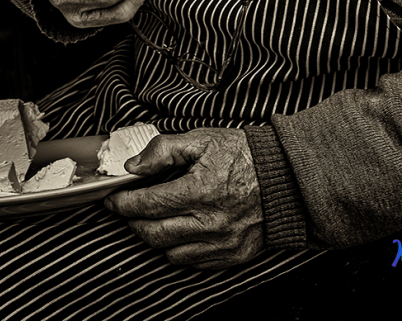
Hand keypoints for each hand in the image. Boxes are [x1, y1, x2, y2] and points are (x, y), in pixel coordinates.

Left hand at [105, 129, 263, 268]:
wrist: (286, 178)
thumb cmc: (245, 155)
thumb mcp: (204, 139)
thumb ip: (165, 150)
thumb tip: (134, 167)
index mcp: (200, 190)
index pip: (147, 204)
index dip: (124, 202)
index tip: (114, 198)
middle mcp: (209, 222)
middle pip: (153, 233)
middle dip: (133, 222)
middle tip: (129, 210)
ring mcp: (221, 243)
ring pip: (170, 251)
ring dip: (154, 237)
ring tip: (153, 219)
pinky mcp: (232, 256)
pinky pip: (193, 262)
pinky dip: (179, 250)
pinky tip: (179, 231)